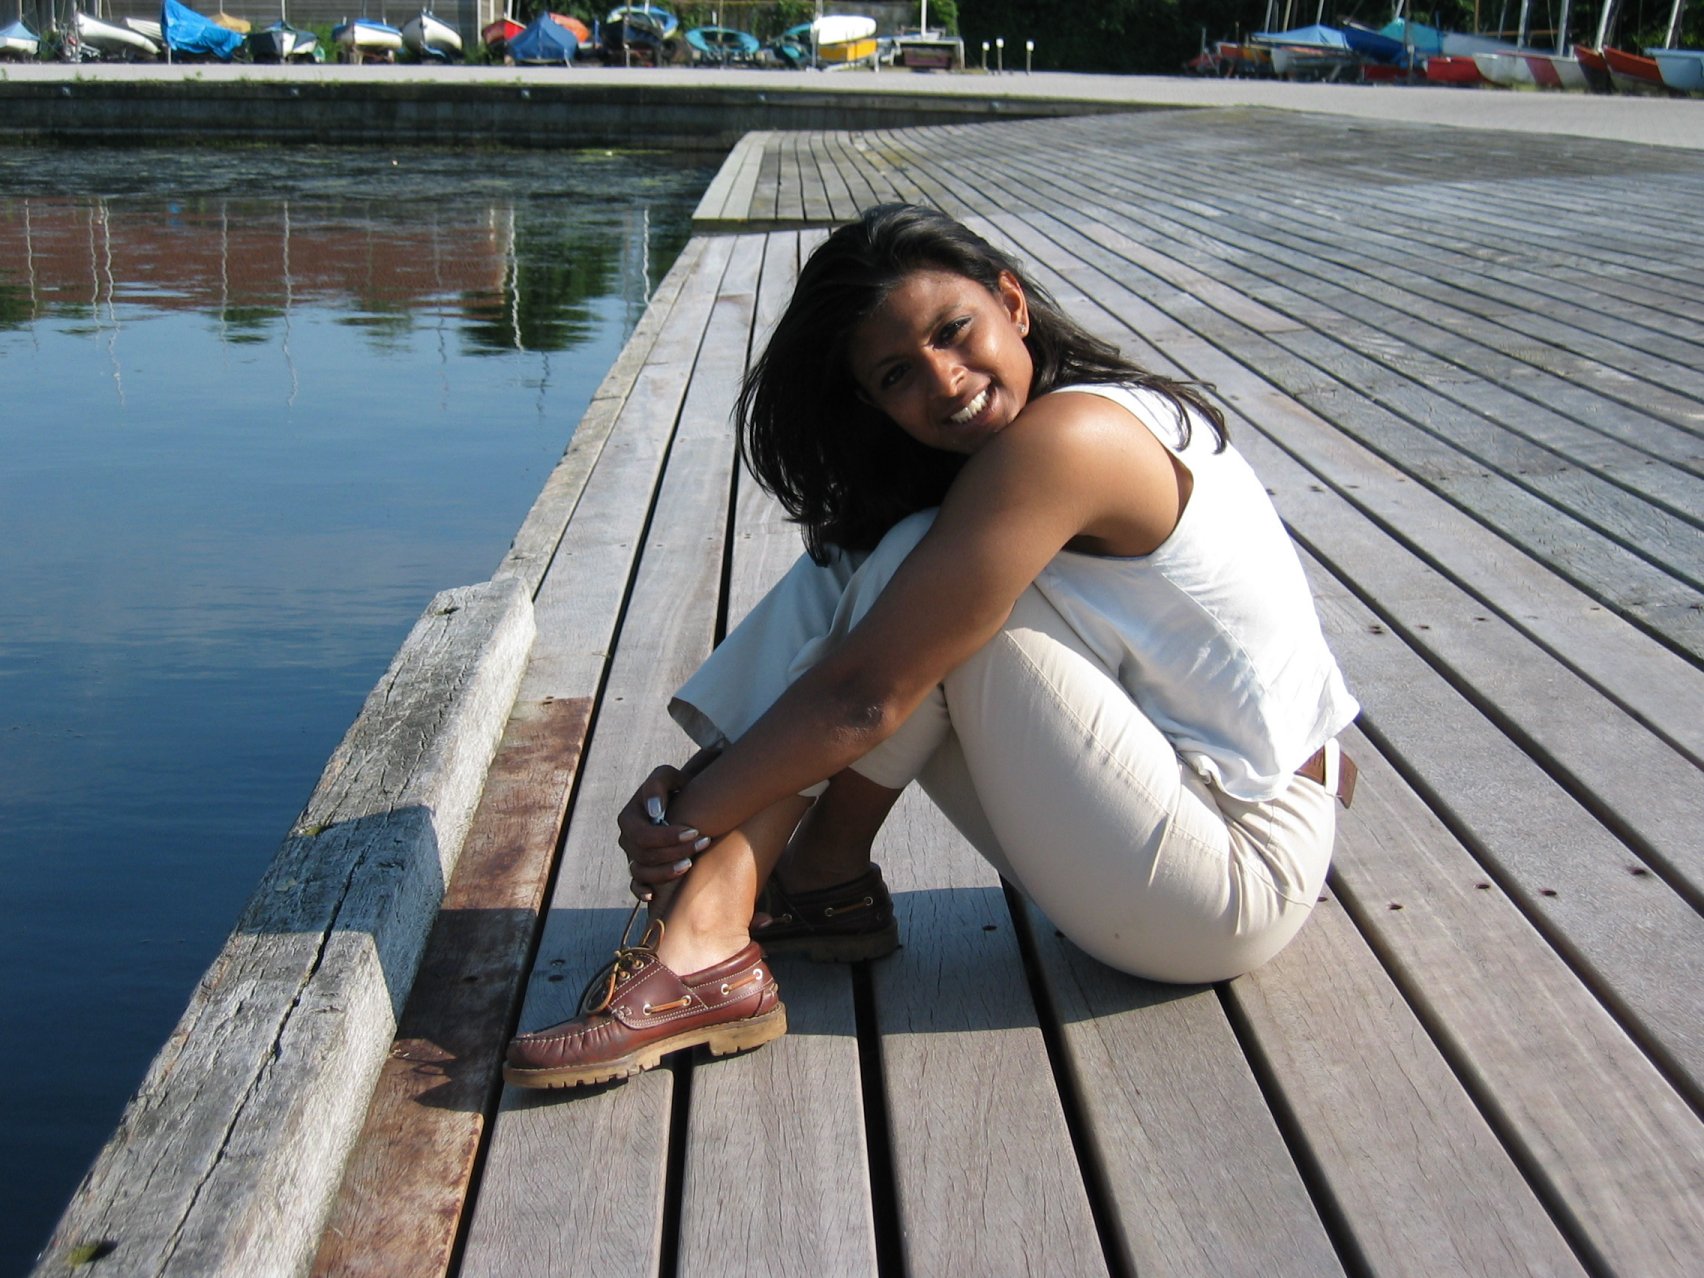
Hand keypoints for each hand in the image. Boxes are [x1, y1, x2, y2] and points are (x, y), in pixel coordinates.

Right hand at [617, 765, 711, 899]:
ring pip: (642, 873)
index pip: (643, 835)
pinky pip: (636, 885)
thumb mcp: (667, 776)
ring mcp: (633, 857)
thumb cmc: (675, 786)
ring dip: (666, 872)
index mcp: (629, 818)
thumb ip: (658, 785)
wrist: (683, 802)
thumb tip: (654, 812)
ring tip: (690, 865)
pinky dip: (642, 891)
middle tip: (703, 842)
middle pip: (645, 855)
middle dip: (675, 852)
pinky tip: (655, 895)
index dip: (667, 837)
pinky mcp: (641, 870)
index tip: (694, 830)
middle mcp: (627, 840)